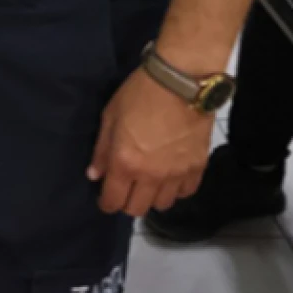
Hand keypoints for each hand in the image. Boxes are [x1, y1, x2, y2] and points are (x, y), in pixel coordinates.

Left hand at [88, 67, 214, 217]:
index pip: (114, 201)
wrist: (181, 83)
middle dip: (127, 203)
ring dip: (152, 197)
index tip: (105, 198)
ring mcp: (177, 174)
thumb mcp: (110, 116)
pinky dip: (176, 190)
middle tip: (126, 188)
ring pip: (163, 205)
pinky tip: (170, 177)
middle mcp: (151, 176)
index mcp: (125, 163)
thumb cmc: (139, 94)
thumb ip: (101, 149)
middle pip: (137, 209)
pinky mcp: (198, 168)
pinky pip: (186, 192)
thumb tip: (94, 175)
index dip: (106, 203)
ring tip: (149, 182)